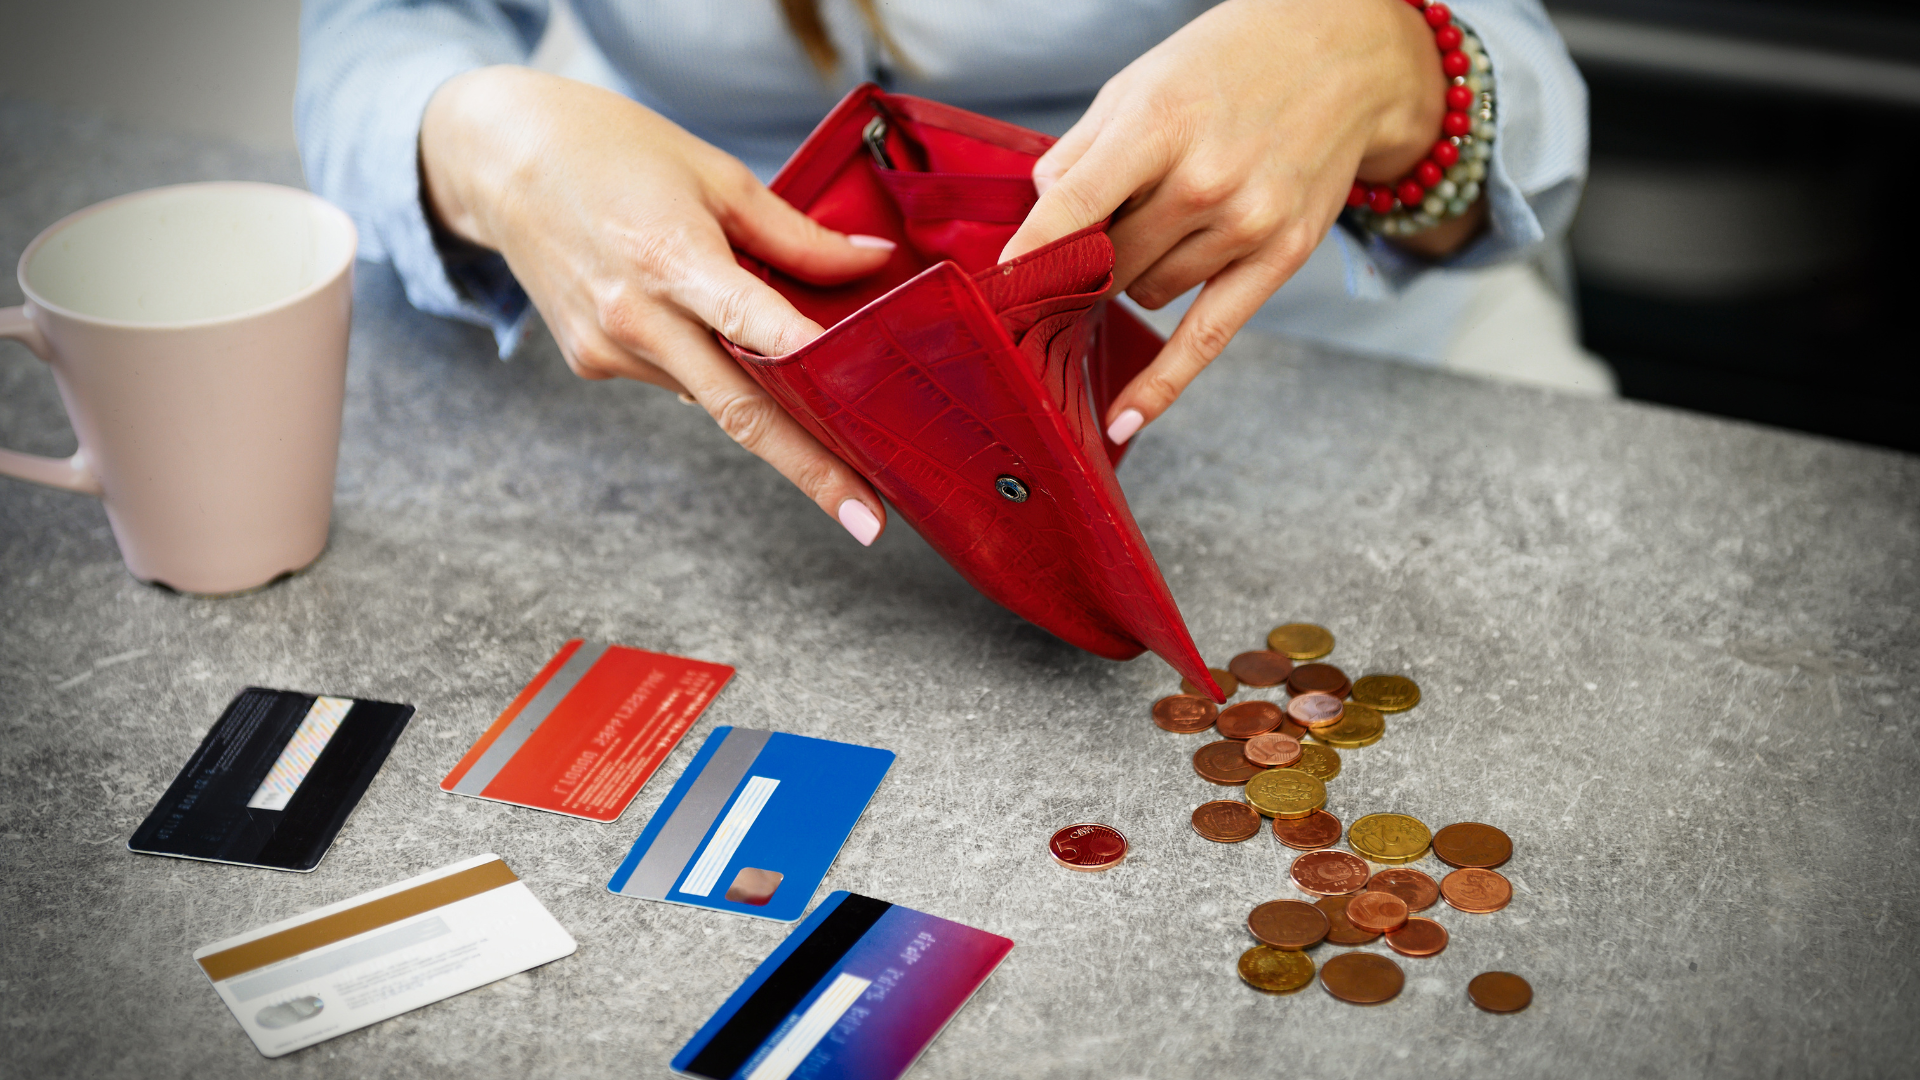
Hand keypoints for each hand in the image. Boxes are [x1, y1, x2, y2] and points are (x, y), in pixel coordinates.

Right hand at [420, 66, 895, 544]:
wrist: (505, 158)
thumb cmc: (615, 152)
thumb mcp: (717, 175)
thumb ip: (797, 234)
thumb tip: (875, 262)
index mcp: (671, 259)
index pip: (756, 330)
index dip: (813, 375)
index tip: (863, 430)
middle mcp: (636, 319)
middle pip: (740, 412)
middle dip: (811, 470)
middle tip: (870, 522)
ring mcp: (610, 352)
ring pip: (713, 395)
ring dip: (768, 403)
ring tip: (815, 385)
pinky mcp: (594, 366)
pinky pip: (678, 379)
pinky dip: (710, 366)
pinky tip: (701, 324)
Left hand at [1001, 0, 1480, 445]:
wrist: (1343, 57)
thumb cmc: (1228, 66)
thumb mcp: (1140, 84)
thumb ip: (1079, 153)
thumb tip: (1036, 223)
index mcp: (1161, 125)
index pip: (1074, 206)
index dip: (1029, 252)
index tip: (996, 290)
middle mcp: (1205, 181)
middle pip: (1105, 262)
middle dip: (1086, 258)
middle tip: (1096, 230)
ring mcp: (1246, 224)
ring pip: (1144, 293)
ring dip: (1134, 275)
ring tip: (1166, 215)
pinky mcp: (1280, 257)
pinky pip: (1204, 338)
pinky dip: (1160, 383)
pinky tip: (1124, 419)